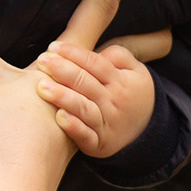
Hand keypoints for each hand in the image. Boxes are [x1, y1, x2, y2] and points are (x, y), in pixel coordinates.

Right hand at [0, 0, 152, 190]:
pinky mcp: (72, 133)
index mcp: (68, 61)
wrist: (16, 189)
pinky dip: (99, 97)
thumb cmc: (2, 133)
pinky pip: (93, 105)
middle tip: (172, 30)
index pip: (98, 7)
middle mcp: (84, 83)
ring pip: (111, 83)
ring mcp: (82, 111)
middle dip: (146, 39)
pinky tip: (86, 103)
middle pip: (122, 51)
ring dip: (126, 70)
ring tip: (136, 65)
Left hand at [36, 30, 170, 158]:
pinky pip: (86, 136)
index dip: (74, 54)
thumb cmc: (133, 95)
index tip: (53, 47)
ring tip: (42, 87)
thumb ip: (119, 56)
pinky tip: (59, 118)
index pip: (95, 63)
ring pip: (83, 108)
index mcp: (119, 81)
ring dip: (63, 97)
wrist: (148, 132)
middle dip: (62, 70)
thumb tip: (98, 51)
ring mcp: (105, 123)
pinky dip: (74, 128)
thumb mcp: (137, 71)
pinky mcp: (98, 143)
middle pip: (85, 83)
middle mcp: (112, 101)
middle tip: (42, 61)